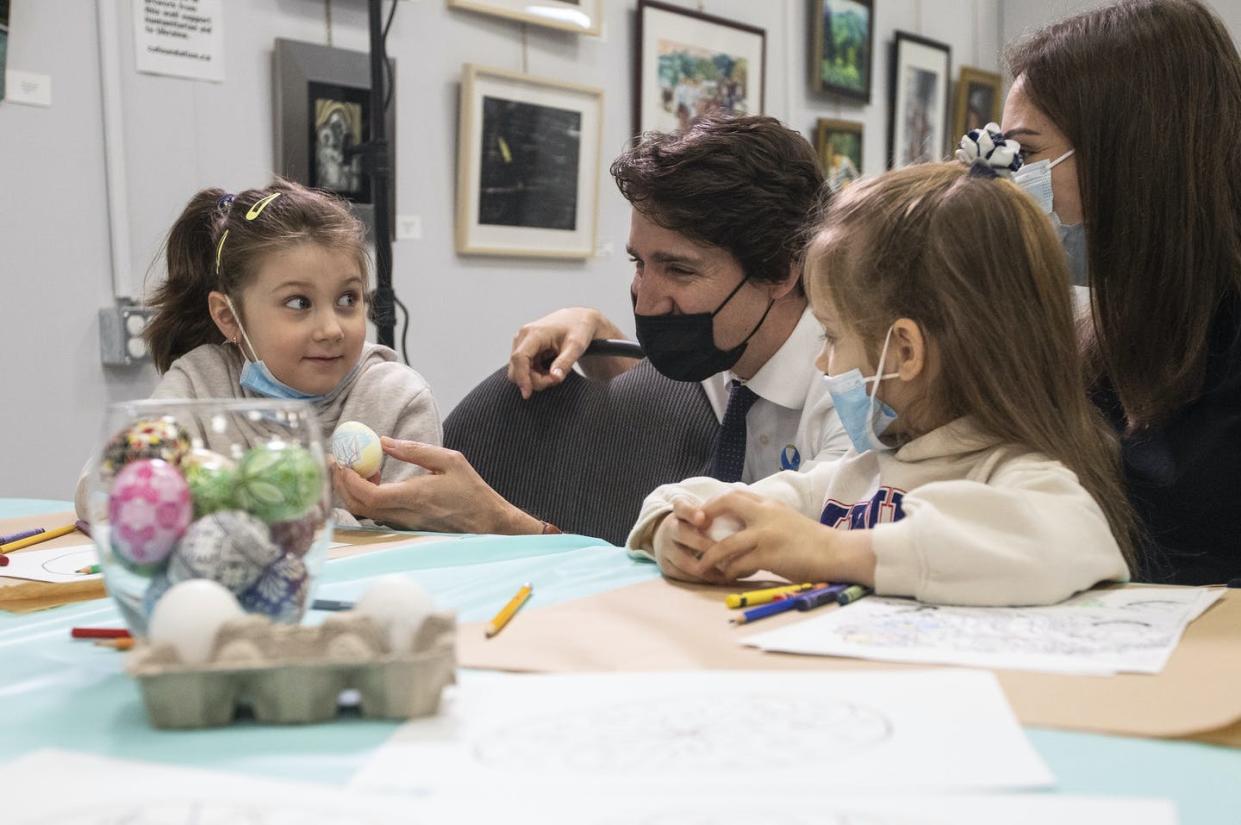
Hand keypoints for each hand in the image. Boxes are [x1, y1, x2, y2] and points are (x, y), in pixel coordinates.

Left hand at [331, 437, 543, 533]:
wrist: (487, 523)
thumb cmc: (471, 491)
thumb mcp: (450, 461)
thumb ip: (415, 450)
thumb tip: (384, 441)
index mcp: (415, 497)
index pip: (370, 495)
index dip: (349, 480)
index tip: (341, 461)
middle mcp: (405, 515)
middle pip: (359, 506)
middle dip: (341, 484)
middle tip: (336, 461)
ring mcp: (403, 525)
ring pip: (364, 512)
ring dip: (352, 491)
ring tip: (354, 466)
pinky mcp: (405, 528)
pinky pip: (376, 514)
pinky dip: (365, 497)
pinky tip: (373, 479)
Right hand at [507, 307, 630, 398]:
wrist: (578, 320)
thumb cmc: (578, 330)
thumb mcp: (576, 346)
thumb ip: (565, 362)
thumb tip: (555, 377)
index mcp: (533, 333)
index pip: (519, 358)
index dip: (522, 378)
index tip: (528, 394)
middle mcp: (523, 336)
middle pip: (516, 368)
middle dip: (534, 380)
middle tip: (556, 380)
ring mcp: (521, 342)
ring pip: (518, 370)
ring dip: (535, 378)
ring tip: (556, 374)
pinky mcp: (524, 348)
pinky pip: (523, 368)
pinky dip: (535, 374)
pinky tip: (550, 370)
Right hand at [650, 499, 732, 583]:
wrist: (671, 539)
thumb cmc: (696, 525)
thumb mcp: (702, 513)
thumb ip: (713, 511)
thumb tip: (734, 515)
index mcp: (679, 511)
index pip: (682, 508)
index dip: (691, 513)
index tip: (702, 518)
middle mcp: (669, 528)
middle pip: (682, 534)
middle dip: (704, 545)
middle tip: (725, 552)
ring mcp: (665, 548)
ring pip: (683, 560)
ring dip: (705, 567)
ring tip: (726, 572)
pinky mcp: (666, 567)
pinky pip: (683, 575)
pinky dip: (701, 579)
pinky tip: (717, 579)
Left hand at [687, 491, 876, 584]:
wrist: (836, 552)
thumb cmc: (813, 541)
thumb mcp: (787, 520)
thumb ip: (765, 519)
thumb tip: (743, 526)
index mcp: (770, 504)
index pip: (736, 493)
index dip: (715, 502)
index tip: (704, 515)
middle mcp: (767, 514)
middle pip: (727, 503)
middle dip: (706, 515)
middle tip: (696, 531)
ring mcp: (767, 535)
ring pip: (726, 543)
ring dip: (710, 557)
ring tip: (701, 567)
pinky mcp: (769, 556)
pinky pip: (739, 564)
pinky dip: (729, 572)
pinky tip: (726, 577)